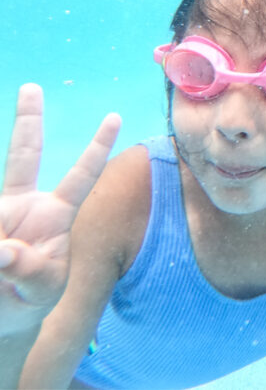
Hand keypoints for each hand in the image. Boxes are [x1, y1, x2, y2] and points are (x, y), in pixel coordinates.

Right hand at [0, 83, 119, 333]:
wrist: (1, 316)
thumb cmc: (29, 298)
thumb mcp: (39, 290)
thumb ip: (28, 272)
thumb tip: (2, 250)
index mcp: (54, 215)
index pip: (81, 176)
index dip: (98, 147)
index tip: (116, 116)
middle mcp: (24, 205)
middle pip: (25, 155)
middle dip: (28, 120)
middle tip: (32, 86)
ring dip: (2, 240)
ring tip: (6, 261)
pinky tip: (0, 259)